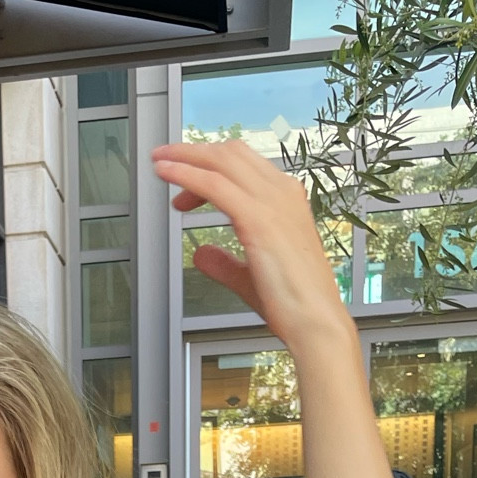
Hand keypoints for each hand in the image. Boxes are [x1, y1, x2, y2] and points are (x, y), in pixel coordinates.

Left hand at [155, 138, 407, 477]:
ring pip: (223, 162)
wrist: (317, 325)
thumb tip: (200, 254)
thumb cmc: (294, 308)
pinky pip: (216, 185)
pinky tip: (167, 176)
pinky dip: (188, 175)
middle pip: (232, 153)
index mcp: (287, 203)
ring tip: (159, 161)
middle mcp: (283, 194)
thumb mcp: (251, 280)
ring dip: (186, 157)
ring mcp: (273, 204)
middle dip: (195, 151)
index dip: (212, 167)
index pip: (245, 168)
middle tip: (164, 159)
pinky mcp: (259, 220)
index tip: (185, 183)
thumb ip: (225, 264)